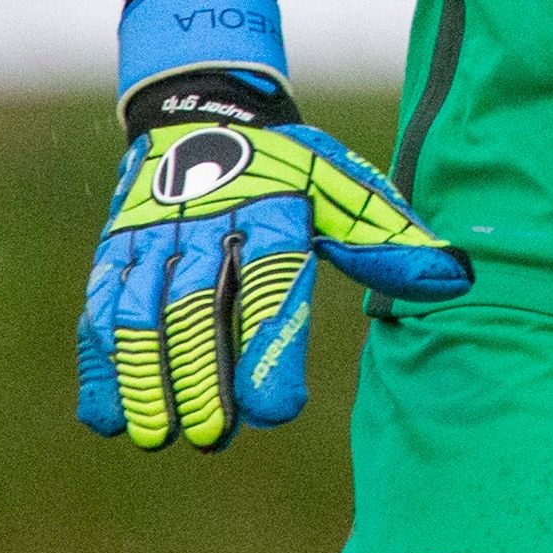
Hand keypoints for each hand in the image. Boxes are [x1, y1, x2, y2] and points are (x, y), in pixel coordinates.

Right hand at [78, 113, 470, 450]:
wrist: (203, 117)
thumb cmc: (287, 172)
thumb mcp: (341, 190)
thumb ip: (387, 239)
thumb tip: (454, 279)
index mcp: (270, 210)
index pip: (271, 278)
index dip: (271, 344)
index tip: (276, 412)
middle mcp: (204, 224)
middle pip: (196, 305)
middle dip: (200, 373)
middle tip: (213, 435)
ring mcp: (150, 240)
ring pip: (138, 312)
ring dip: (144, 377)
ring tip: (157, 435)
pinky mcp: (112, 255)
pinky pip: (98, 312)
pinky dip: (101, 365)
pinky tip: (108, 420)